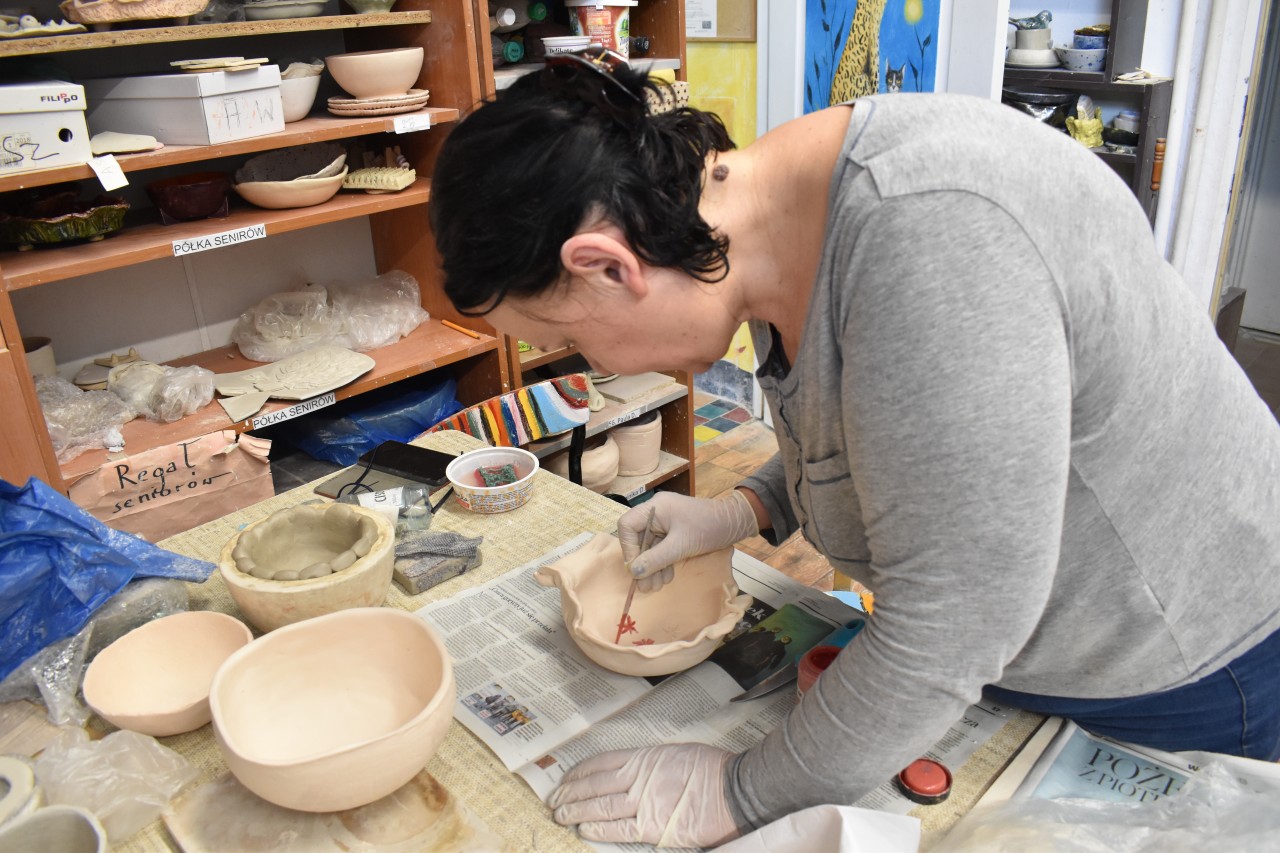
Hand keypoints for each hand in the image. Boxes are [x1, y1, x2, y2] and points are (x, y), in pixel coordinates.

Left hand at [548, 744, 739, 847]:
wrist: (734, 790)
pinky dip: (598, 829)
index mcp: (644, 758)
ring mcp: (644, 803)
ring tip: (561, 816)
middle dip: (570, 793)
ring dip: (576, 811)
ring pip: (600, 806)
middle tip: (554, 801)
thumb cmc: (711, 769)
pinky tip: (584, 829)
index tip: (565, 779)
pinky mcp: (653, 827)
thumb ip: (652, 764)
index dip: (578, 772)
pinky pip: (618, 829)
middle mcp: (638, 778)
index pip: (600, 763)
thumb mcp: (676, 753)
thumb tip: (635, 773)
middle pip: (594, 785)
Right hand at [618, 491, 758, 592]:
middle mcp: (657, 513)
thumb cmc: (708, 528)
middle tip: (645, 586)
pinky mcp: (674, 533)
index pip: (627, 525)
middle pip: (638, 539)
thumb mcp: (681, 545)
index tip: (635, 568)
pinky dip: (662, 564)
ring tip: (656, 586)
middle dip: (642, 563)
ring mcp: (665, 523)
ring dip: (652, 567)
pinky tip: (666, 578)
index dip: (628, 547)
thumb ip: (656, 559)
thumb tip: (634, 572)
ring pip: (650, 547)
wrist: (735, 524)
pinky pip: (661, 549)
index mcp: (655, 508)